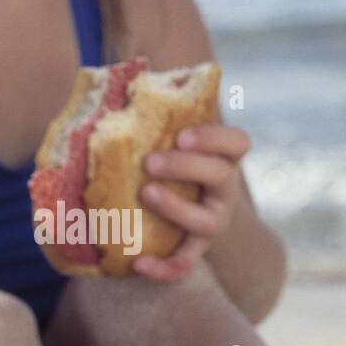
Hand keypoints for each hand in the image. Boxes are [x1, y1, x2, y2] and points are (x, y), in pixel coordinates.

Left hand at [132, 123, 250, 282]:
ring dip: (177, 208)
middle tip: (151, 161)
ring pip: (207, 221)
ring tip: (144, 193)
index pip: (238, 143)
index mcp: (221, 158)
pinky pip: (185, 266)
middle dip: (187, 167)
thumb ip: (149, 113)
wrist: (183, 218)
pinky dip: (165, 269)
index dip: (215, 138)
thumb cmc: (167, 165)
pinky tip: (139, 265)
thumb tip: (107, 76)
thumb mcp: (166, 139)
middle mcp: (223, 192)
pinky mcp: (193, 252)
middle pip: (221, 177)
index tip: (181, 135)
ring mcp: (212, 223)